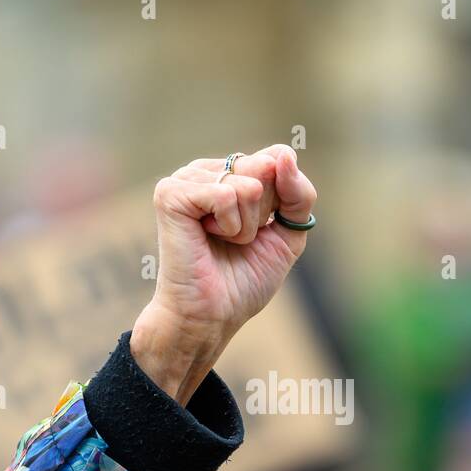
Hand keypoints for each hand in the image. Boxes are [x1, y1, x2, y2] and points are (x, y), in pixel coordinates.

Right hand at [131, 144, 317, 404]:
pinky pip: (226, 193)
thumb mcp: (288, 234)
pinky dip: (229, 225)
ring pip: (248, 183)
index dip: (282, 200)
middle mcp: (208, 171)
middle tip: (238, 240)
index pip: (277, 159)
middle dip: (264, 214)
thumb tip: (284, 154)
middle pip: (266, 169)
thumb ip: (299, 194)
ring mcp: (187, 178)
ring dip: (247, 225)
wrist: (212, 317)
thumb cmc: (243, 280)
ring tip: (223, 241)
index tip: (262, 230)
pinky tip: (208, 238)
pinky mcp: (171, 193)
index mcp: (232, 175)